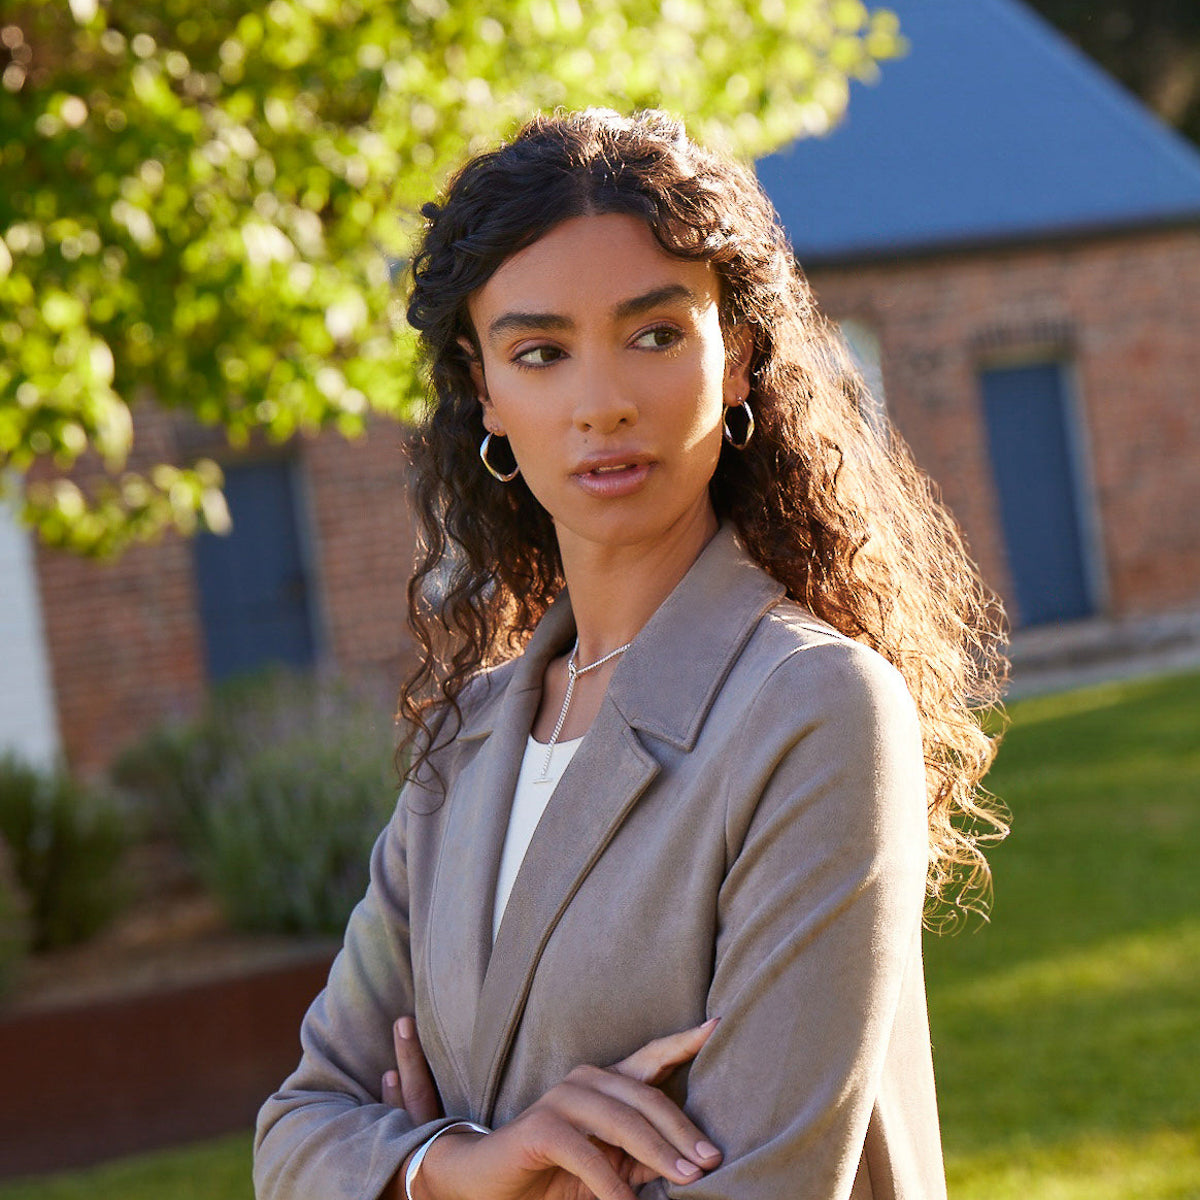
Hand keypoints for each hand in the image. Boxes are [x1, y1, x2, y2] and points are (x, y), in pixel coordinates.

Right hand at [386, 1018, 721, 1199]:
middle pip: (648, 1098)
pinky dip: (612, 1183)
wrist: (489, 1182)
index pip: (651, 1057)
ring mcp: (562, 1098)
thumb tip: (691, 1163)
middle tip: (711, 1160)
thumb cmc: (555, 1172)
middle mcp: (586, 1079)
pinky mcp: (541, 1127)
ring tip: (687, 1178)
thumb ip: (643, 1157)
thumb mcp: (610, 1164)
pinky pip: (587, 1154)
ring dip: (659, 1153)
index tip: (717, 1027)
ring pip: (623, 1120)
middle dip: (683, 1131)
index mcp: (606, 1082)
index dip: (683, 1041)